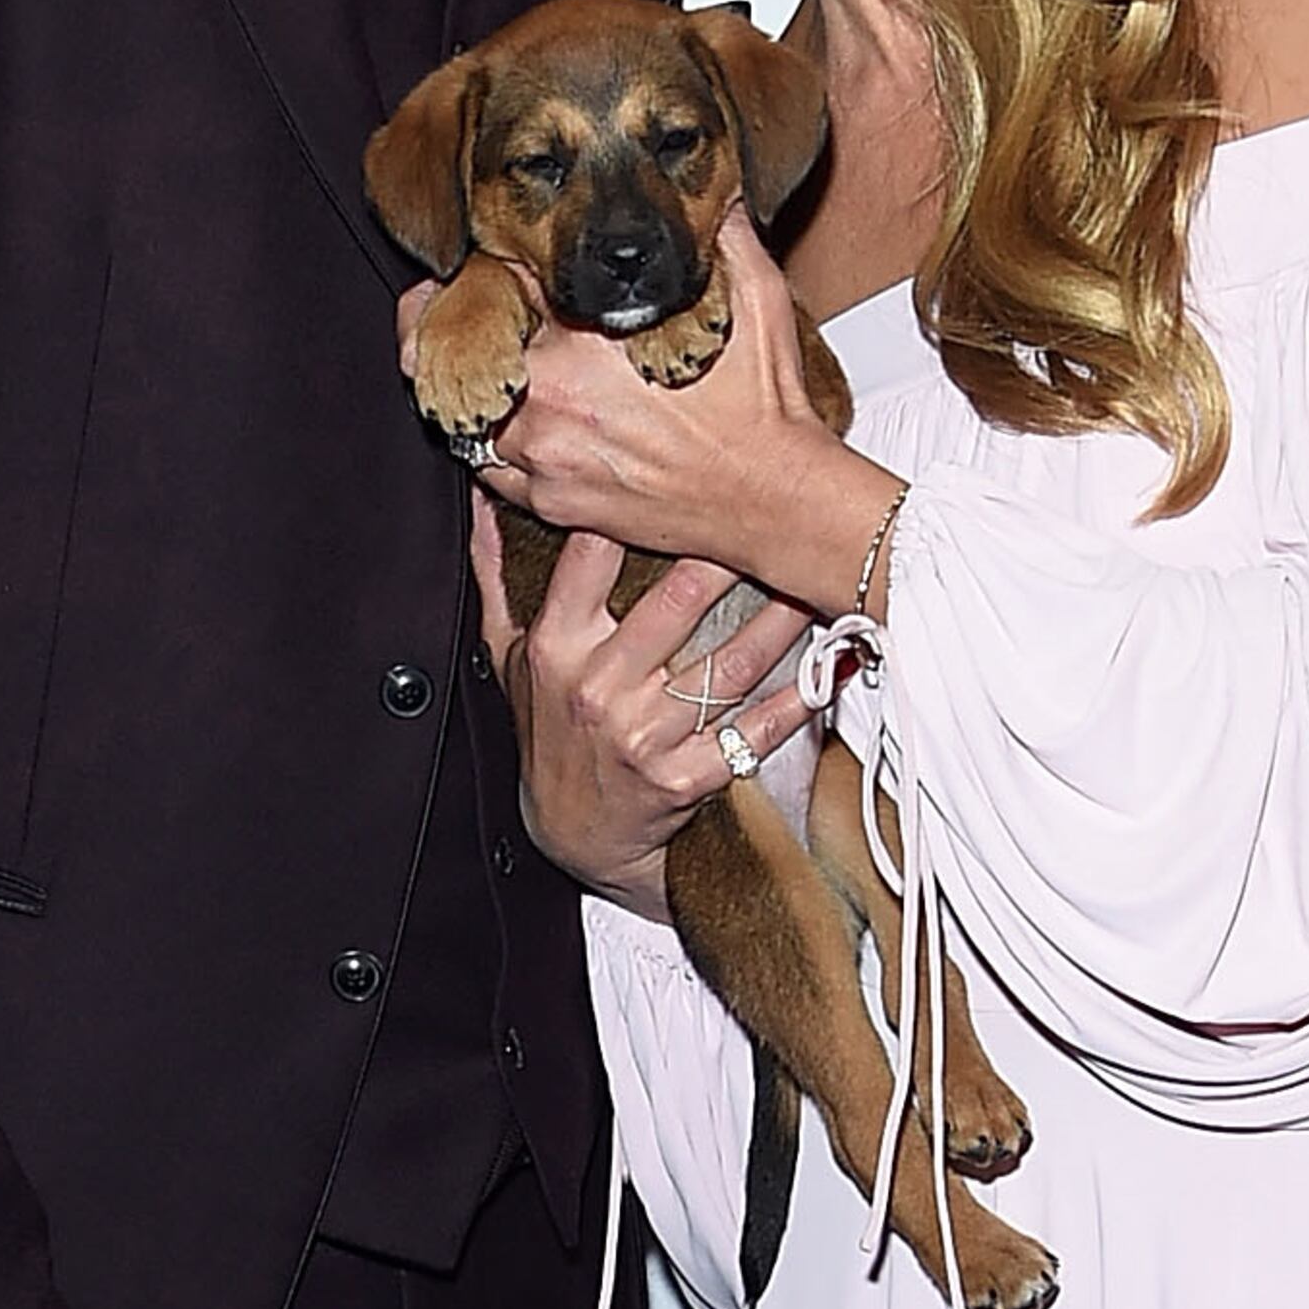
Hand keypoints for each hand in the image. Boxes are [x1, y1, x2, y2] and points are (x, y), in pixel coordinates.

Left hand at [471, 217, 902, 619]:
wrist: (774, 500)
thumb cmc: (767, 403)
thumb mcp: (756, 296)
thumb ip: (721, 231)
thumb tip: (715, 182)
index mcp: (585, 340)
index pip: (503, 283)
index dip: (488, 262)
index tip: (477, 252)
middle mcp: (551, 400)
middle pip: (462, 347)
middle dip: (447, 321)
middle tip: (423, 304)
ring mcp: (546, 457)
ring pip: (464, 412)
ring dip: (467, 384)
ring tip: (451, 361)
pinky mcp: (553, 503)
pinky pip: (488, 471)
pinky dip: (486, 443)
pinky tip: (493, 422)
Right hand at [471, 498, 817, 916]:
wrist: (571, 838)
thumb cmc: (547, 736)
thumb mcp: (507, 658)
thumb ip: (494, 576)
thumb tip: (480, 499)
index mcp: (557, 645)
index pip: (592, 555)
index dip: (636, 507)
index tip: (681, 469)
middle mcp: (599, 687)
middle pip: (677, 600)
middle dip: (731, 551)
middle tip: (774, 510)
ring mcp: (644, 736)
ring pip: (729, 663)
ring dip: (782, 618)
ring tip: (814, 575)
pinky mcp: (685, 779)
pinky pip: (752, 731)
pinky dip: (797, 699)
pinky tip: (828, 664)